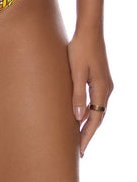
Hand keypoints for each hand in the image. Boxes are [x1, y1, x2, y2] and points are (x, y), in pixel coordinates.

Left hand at [67, 29, 113, 156]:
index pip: (95, 120)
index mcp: (102, 90)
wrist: (89, 31)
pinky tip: (79, 116)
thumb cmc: (80, 50)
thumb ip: (77, 95)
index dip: (87, 136)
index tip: (80, 151)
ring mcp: (104, 84)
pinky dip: (88, 112)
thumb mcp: (76, 73)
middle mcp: (106, 89)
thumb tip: (78, 118)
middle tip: (78, 150)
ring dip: (88, 124)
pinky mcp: (98, 79)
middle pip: (98, 118)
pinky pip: (94, 101)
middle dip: (88, 134)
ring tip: (77, 137)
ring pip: (97, 110)